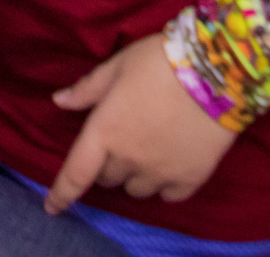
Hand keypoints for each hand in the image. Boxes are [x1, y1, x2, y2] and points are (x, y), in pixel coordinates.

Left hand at [43, 34, 238, 214]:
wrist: (217, 70)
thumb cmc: (160, 61)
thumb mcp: (117, 66)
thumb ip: (87, 89)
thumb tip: (58, 100)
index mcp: (105, 132)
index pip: (76, 173)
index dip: (61, 194)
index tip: (52, 207)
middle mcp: (129, 159)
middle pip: (108, 178)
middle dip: (109, 163)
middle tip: (123, 139)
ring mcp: (160, 172)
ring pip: (136, 190)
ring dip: (135, 176)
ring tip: (148, 152)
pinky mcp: (190, 178)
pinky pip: (168, 196)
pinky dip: (164, 185)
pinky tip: (170, 163)